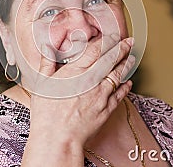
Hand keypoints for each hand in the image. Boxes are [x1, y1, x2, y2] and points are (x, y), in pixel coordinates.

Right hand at [26, 34, 134, 154]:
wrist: (58, 138)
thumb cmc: (47, 112)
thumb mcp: (41, 83)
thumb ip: (46, 62)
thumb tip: (47, 46)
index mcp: (76, 72)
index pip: (95, 50)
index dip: (106, 40)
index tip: (113, 34)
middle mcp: (91, 80)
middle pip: (111, 60)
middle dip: (122, 48)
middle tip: (129, 41)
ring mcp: (101, 95)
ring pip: (118, 75)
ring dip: (126, 64)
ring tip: (131, 57)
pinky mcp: (106, 109)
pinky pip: (120, 95)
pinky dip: (126, 86)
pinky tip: (129, 81)